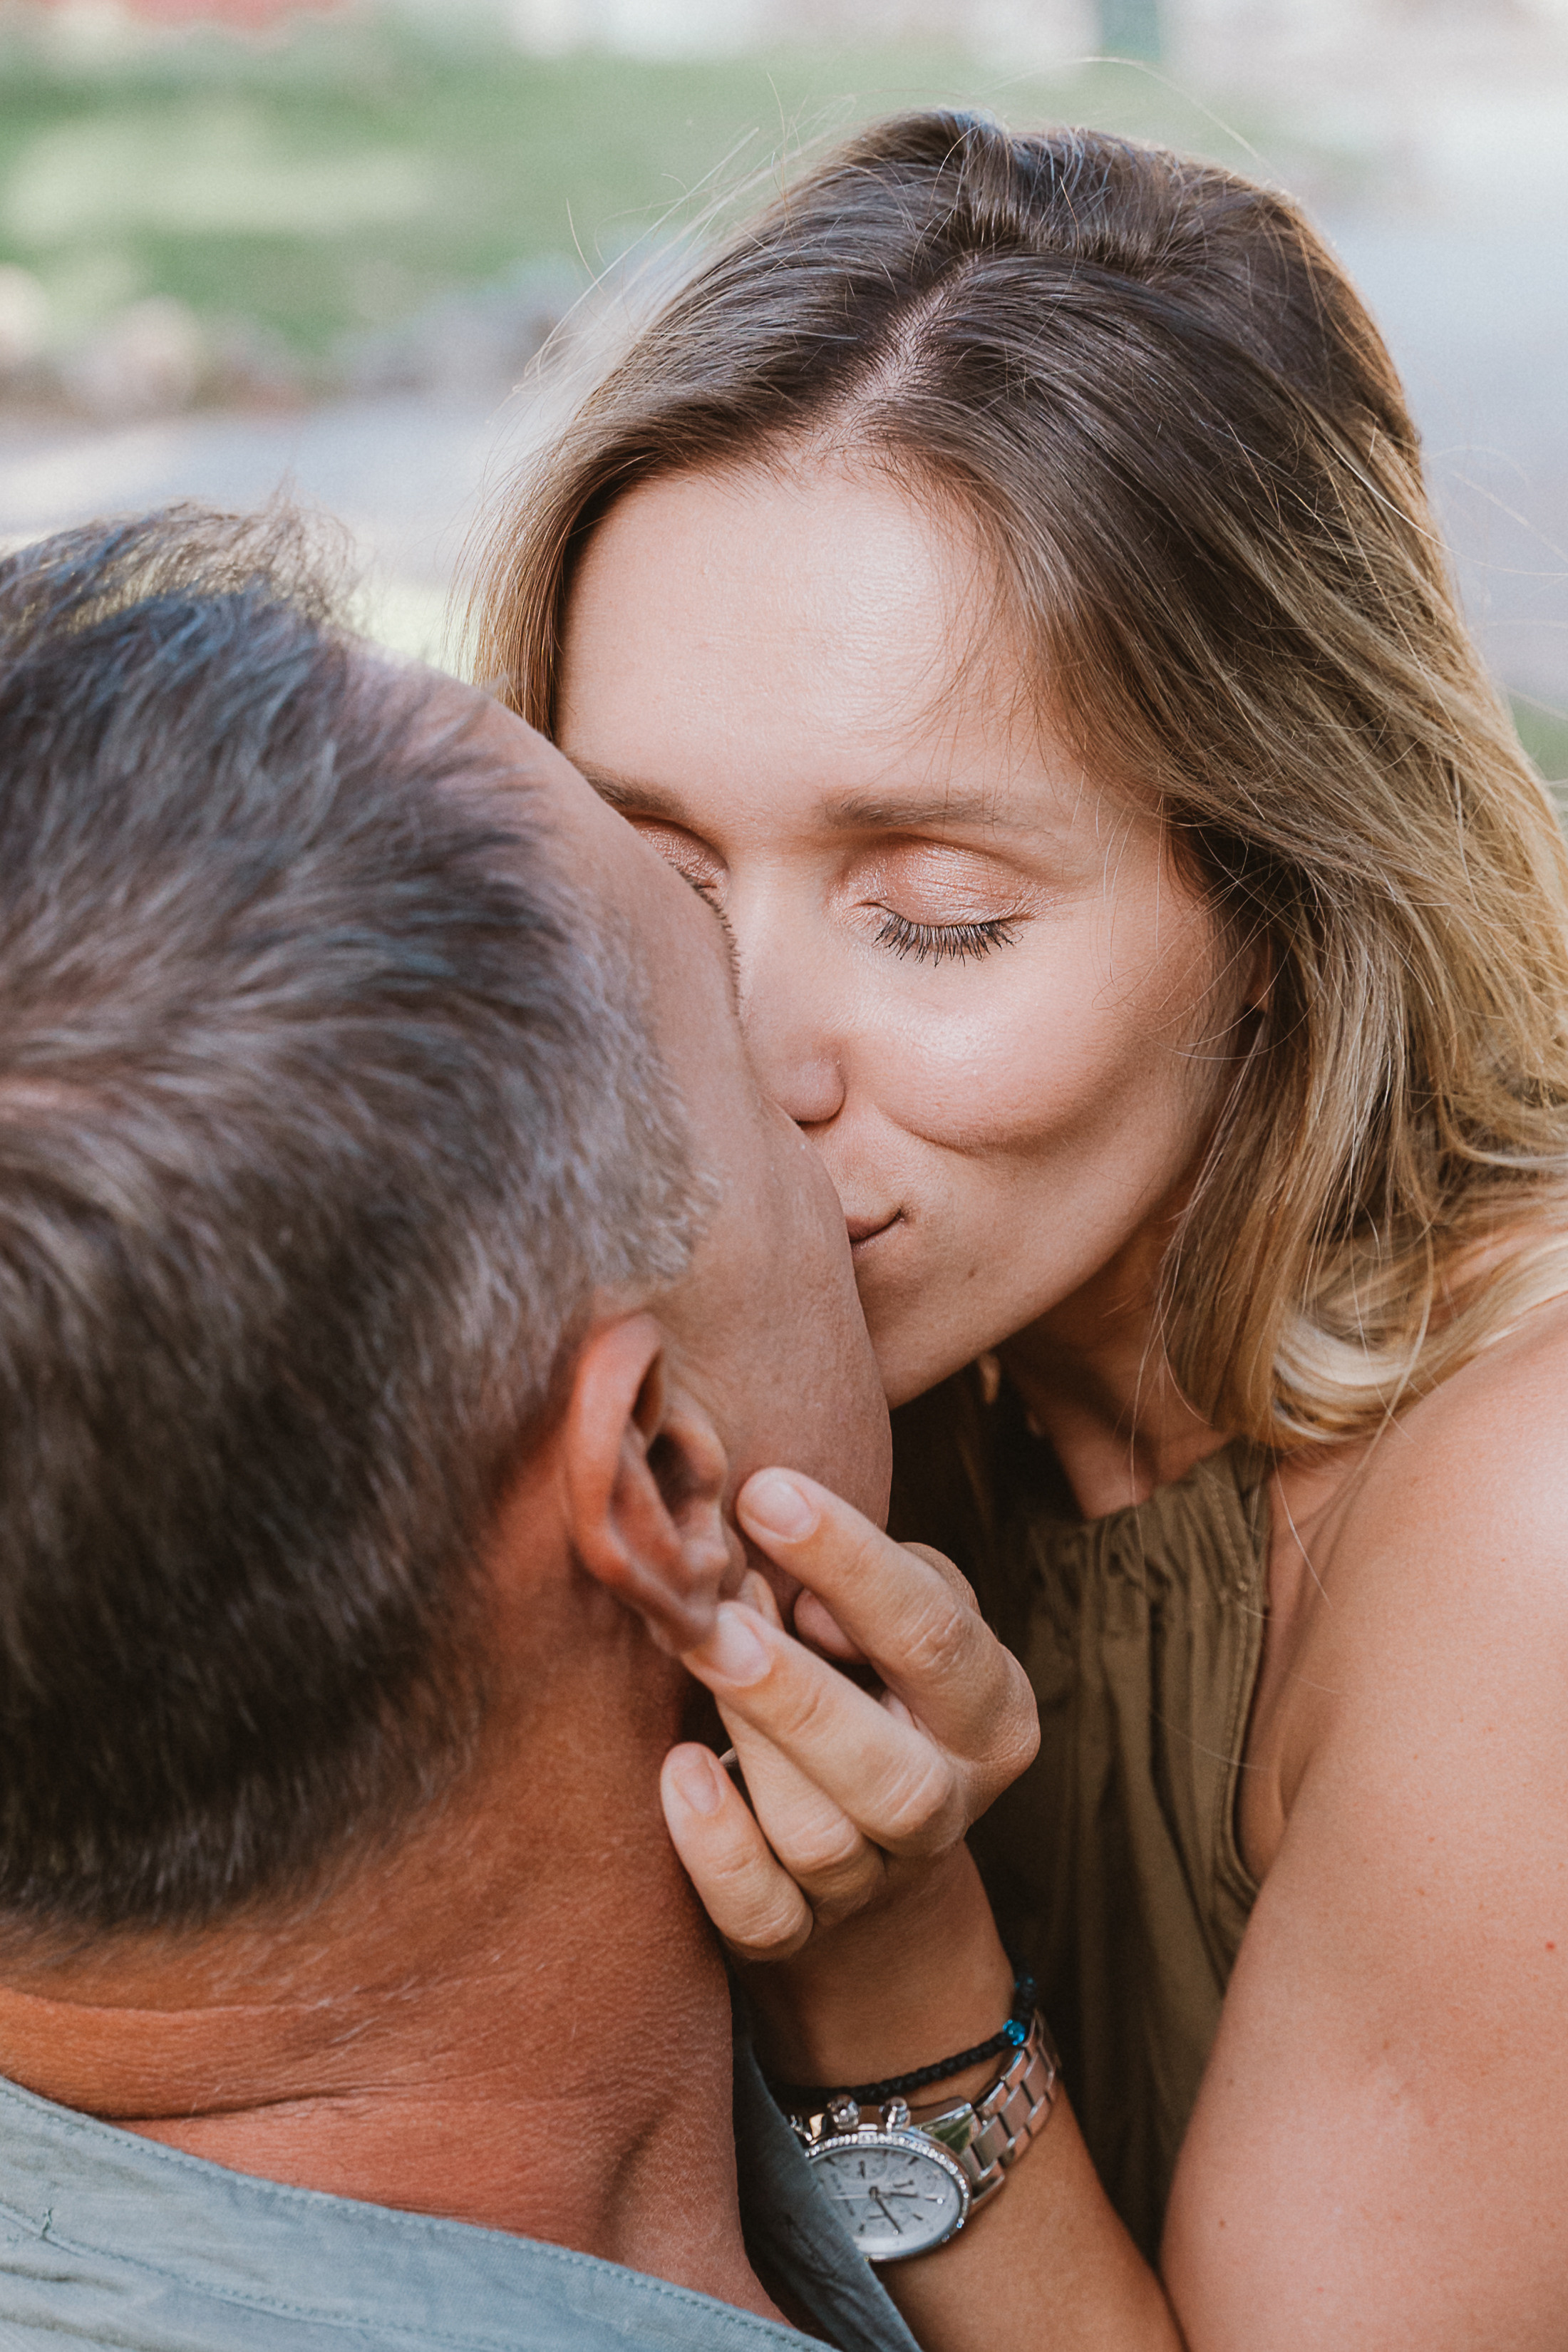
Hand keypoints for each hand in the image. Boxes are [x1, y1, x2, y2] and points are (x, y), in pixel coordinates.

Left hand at [659, 1466, 1037, 1969]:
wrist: (872, 1843)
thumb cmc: (876, 1679)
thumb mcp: (903, 1617)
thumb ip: (876, 1586)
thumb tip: (803, 1594)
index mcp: (990, 1714)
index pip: (936, 1637)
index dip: (850, 1562)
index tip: (764, 1492)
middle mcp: (945, 1806)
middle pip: (887, 1771)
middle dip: (793, 1688)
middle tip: (716, 1612)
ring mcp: (874, 1882)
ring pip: (816, 1837)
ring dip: (748, 1744)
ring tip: (695, 1655)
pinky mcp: (800, 1935)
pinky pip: (760, 1916)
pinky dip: (715, 1851)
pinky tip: (679, 1772)